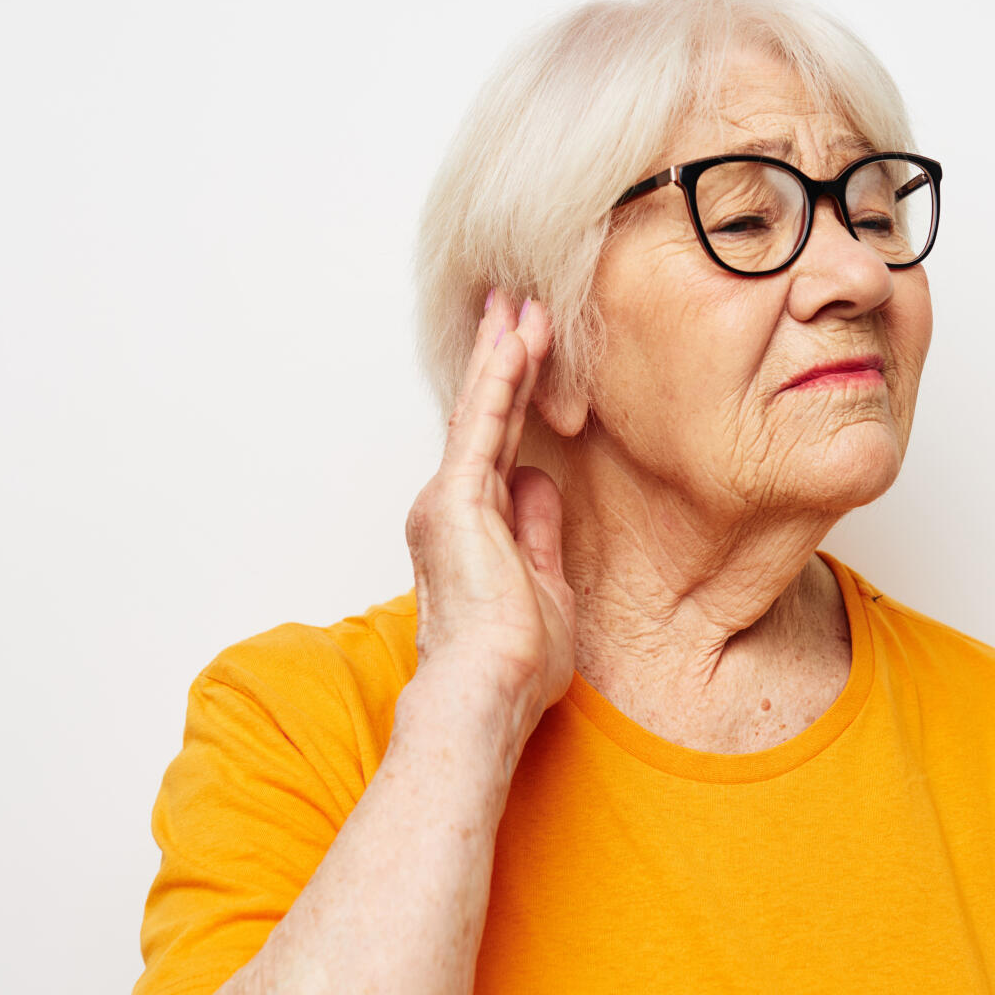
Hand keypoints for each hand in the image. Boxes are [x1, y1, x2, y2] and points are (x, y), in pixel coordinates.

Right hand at [403, 291, 575, 741]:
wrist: (488, 692)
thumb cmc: (514, 663)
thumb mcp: (544, 585)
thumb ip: (539, 531)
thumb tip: (542, 482)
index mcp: (473, 529)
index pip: (500, 446)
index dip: (514, 397)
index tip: (527, 352)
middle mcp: (452, 507)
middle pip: (486, 416)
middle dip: (504, 358)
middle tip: (516, 303)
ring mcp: (450, 501)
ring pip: (483, 411)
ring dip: (504, 354)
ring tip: (521, 302)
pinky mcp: (458, 500)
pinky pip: (485, 427)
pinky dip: (500, 381)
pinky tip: (516, 341)